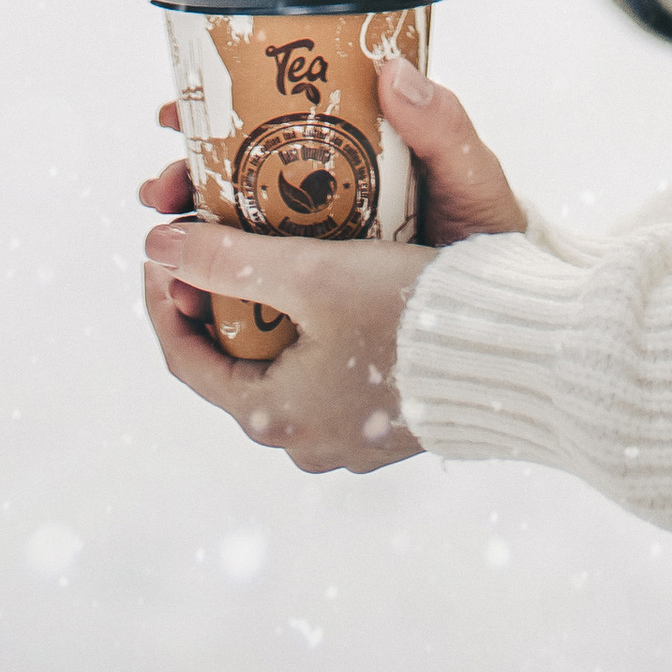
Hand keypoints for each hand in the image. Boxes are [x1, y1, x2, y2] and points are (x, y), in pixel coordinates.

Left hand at [140, 56, 525, 474]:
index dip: (164, 296)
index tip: (164, 240)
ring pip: (284, 363)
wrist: (514, 357)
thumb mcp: (312, 275)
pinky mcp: (387, 417)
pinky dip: (314, 324)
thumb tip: (156, 241)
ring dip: (269, 306)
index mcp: (273, 417)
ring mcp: (348, 434)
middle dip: (219, 294)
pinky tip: (333, 277)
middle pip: (234, 360)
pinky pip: (328, 369)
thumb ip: (230, 258)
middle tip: (218, 231)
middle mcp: (305, 439)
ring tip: (273, 243)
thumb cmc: (410, 317)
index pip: (184, 359)